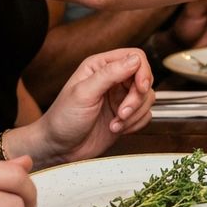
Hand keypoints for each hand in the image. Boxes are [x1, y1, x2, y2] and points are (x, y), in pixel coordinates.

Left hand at [28, 49, 154, 165]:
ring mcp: (121, 98)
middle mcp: (113, 80)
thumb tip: (134, 60)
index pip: (135, 57)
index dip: (143, 72)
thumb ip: (109, 74)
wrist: (58, 149)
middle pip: (145, 79)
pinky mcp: (126, 115)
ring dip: (134, 114)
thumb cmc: (62, 120)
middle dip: (137, 98)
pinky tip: (117, 129)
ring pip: (147, 98)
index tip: (140, 88)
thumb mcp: (83, 93)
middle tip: (122, 112)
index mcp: (101, 67)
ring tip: (115, 123)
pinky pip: (146, 115)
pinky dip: (135, 124)